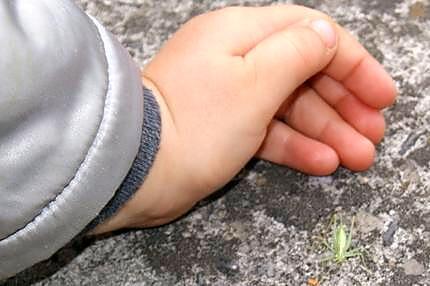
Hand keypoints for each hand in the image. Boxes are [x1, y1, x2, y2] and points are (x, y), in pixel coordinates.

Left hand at [93, 5, 395, 232]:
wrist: (137, 170)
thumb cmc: (198, 122)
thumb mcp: (255, 81)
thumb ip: (297, 52)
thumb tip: (326, 36)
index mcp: (241, 33)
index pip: (310, 34)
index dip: (352, 63)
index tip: (381, 96)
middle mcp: (235, 58)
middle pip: (302, 73)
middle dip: (342, 103)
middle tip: (373, 135)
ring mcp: (229, 95)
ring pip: (287, 106)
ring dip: (325, 130)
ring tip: (359, 158)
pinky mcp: (222, 127)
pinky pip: (266, 130)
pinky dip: (294, 145)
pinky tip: (323, 163)